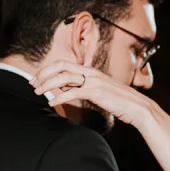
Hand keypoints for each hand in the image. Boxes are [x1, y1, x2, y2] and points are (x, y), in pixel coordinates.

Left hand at [31, 61, 156, 128]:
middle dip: (43, 73)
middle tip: (32, 83)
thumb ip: (83, 89)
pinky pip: (73, 92)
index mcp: (90, 71)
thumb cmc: (118, 102)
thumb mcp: (99, 92)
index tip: (37, 79)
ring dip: (47, 84)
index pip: (64, 64)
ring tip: (37, 92)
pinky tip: (51, 102)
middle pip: (61, 66)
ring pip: (64, 77)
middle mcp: (91, 73)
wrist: (137, 107)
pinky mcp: (96, 92)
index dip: (47, 70)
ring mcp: (94, 81)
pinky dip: (60, 97)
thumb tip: (66, 91)